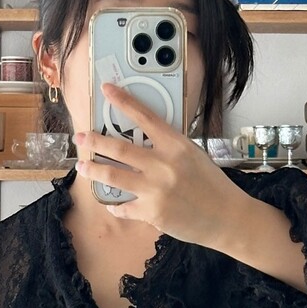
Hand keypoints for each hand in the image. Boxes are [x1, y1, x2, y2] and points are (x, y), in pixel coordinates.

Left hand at [73, 82, 248, 248]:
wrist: (227, 217)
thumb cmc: (212, 185)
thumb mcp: (193, 155)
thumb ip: (169, 147)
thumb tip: (143, 141)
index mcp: (176, 145)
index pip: (144, 116)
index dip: (122, 101)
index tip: (106, 90)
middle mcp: (163, 164)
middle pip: (118, 147)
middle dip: (93, 141)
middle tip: (79, 137)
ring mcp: (155, 189)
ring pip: (112, 176)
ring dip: (93, 170)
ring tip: (82, 167)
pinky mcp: (152, 212)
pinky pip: (123, 208)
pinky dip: (115, 206)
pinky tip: (112, 204)